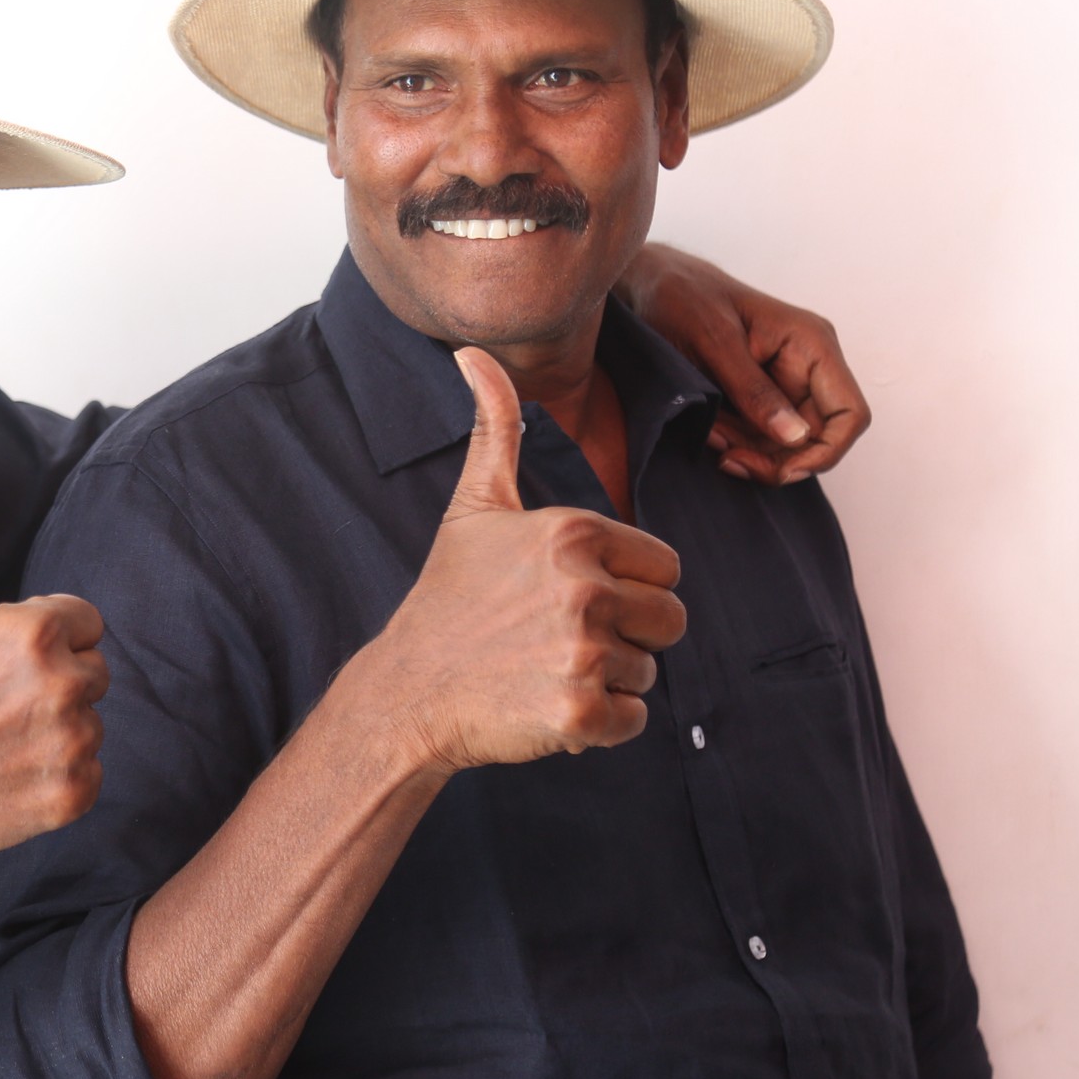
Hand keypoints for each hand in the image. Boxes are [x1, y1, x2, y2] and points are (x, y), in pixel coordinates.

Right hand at [0, 458, 107, 874]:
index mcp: (31, 632)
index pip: (83, 619)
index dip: (42, 635)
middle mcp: (63, 685)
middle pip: (92, 667)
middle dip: (52, 677)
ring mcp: (72, 744)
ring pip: (92, 718)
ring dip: (56, 725)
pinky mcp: (74, 794)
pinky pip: (92, 769)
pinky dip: (59, 772)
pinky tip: (7, 770)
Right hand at [352, 349, 686, 774]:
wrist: (408, 689)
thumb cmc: (450, 595)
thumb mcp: (474, 504)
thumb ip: (496, 427)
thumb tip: (472, 353)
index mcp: (574, 533)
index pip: (664, 566)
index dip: (627, 585)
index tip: (570, 596)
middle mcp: (584, 588)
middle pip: (670, 620)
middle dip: (629, 634)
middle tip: (563, 639)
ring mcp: (582, 652)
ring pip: (650, 671)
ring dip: (609, 680)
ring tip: (547, 669)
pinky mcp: (579, 712)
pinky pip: (634, 721)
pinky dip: (601, 725)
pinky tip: (549, 705)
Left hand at [617, 243, 872, 483]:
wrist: (654, 283)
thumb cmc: (684, 297)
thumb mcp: (714, 343)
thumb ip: (753, 390)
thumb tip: (795, 436)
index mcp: (812, 345)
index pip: (849, 414)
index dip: (825, 451)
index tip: (782, 470)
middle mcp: (808, 365)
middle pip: (819, 438)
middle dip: (778, 459)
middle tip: (731, 461)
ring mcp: (786, 381)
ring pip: (789, 444)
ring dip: (753, 453)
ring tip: (712, 437)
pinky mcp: (761, 394)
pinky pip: (763, 435)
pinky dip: (739, 443)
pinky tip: (711, 432)